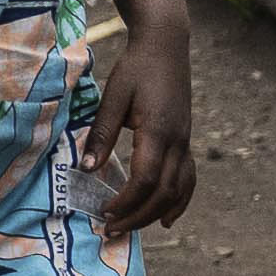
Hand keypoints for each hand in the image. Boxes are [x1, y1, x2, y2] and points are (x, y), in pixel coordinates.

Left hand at [87, 26, 200, 239]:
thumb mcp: (113, 97)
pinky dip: (179, 202)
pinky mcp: (186, 140)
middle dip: (137, 216)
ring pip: (179, 190)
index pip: (145, 180)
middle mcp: (178, 142)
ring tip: (132, 228)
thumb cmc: (136, 68)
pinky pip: (189, 179)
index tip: (103, 213)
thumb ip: (101, 133)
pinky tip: (167, 217)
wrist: (166, 46)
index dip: (125, 202)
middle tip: (110, 229)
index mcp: (158, 132)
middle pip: (164, 193)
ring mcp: (186, 142)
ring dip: (156, 213)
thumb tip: (86, 170)